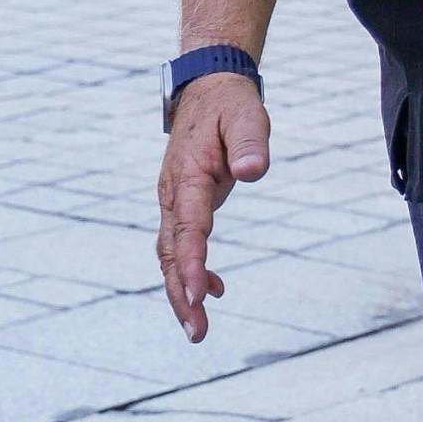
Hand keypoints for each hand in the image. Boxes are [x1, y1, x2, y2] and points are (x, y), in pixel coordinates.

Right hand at [156, 74, 271, 340]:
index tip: (199, 296)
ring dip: (181, 291)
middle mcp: (172, 193)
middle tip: (197, 332)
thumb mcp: (247, 117)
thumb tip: (254, 172)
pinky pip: (179, 244)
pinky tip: (215, 291)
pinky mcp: (182, 204)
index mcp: (187, 175)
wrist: (208, 89)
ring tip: (198, 329)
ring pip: (169, 254)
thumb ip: (250, 144)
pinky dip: (191, 271)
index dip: (192, 263)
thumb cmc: (230, 106)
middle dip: (181, 293)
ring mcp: (173, 200)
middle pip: (170, 251)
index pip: (188, 226)